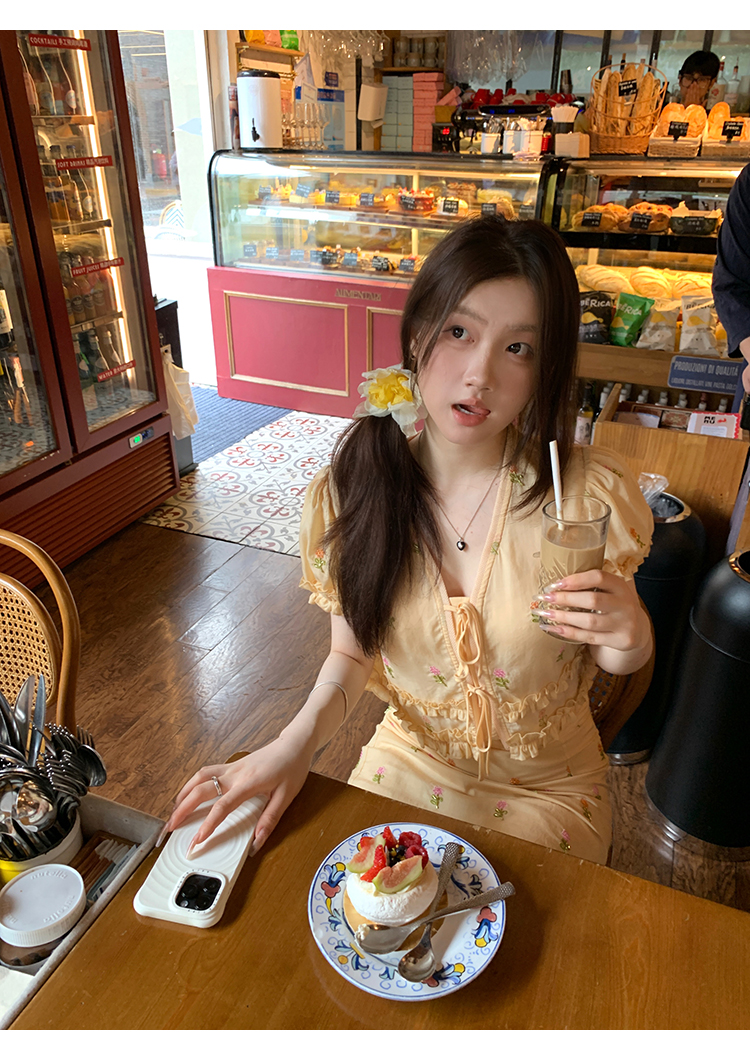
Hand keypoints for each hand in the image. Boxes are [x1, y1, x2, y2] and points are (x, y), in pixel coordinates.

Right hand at [159, 733, 313, 855]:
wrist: (294, 744)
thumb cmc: (292, 767)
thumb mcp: (287, 796)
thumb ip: (270, 819)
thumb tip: (257, 841)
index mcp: (248, 783)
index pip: (222, 806)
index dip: (207, 825)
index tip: (196, 840)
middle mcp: (235, 773)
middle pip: (201, 790)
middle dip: (182, 809)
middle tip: (171, 827)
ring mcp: (231, 767)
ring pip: (199, 777)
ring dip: (183, 794)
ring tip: (174, 811)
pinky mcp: (232, 765)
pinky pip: (206, 772)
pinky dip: (193, 783)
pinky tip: (189, 793)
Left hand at [533, 569, 650, 655]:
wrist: (637, 629)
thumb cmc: (614, 604)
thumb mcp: (611, 590)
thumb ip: (591, 584)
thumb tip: (556, 584)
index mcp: (620, 586)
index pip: (598, 577)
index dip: (576, 580)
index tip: (555, 584)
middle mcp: (625, 604)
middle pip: (592, 600)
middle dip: (565, 599)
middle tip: (544, 598)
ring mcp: (624, 624)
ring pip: (589, 621)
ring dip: (563, 617)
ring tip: (544, 613)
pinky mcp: (620, 640)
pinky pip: (589, 637)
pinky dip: (569, 632)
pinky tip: (553, 628)